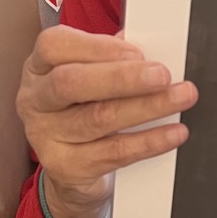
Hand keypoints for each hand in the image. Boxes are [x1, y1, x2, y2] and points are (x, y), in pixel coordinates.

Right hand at [16, 25, 197, 217]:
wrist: (72, 170)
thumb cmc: (83, 111)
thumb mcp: (91, 78)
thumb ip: (113, 59)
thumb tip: (150, 46)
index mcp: (39, 67)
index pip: (55, 46)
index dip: (98, 47)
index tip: (137, 52)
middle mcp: (35, 100)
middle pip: (71, 82)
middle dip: (122, 77)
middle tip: (163, 75)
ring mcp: (46, 135)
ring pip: (99, 118)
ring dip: (147, 106)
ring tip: (181, 97)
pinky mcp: (66, 167)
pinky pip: (114, 153)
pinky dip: (149, 141)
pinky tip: (173, 133)